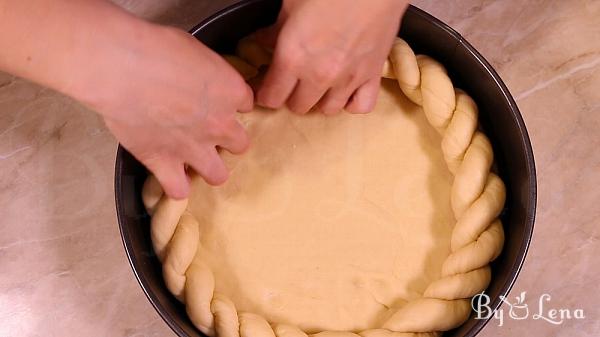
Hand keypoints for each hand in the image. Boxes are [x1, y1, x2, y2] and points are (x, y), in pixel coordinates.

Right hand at [73, 24, 252, 198]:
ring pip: (218, 175)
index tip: (216, 100)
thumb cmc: (155, 47)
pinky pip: (179, 190)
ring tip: (194, 161)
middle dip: (226, 139)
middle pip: (240, 144)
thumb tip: (200, 76)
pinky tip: (169, 177)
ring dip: (209, 168)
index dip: (230, 103)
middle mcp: (219, 125)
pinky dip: (175, 186)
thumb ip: (207, 71)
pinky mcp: (164, 163)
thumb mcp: (195, 49)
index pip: (246, 105)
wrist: (122, 67)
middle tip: (207, 131)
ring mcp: (194, 149)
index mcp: (231, 92)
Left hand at [255, 0, 407, 113]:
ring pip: (328, 110)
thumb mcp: (292, 3)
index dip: (266, 94)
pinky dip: (351, 102)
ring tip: (319, 84)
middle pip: (298, 107)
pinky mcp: (372, 76)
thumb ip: (276, 29)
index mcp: (293, 57)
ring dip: (320, 100)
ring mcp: (347, 79)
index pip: (271, 98)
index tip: (267, 87)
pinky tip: (346, 90)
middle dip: (291, 96)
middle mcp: (318, 75)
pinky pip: (360, 106)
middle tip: (292, 81)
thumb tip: (265, 40)